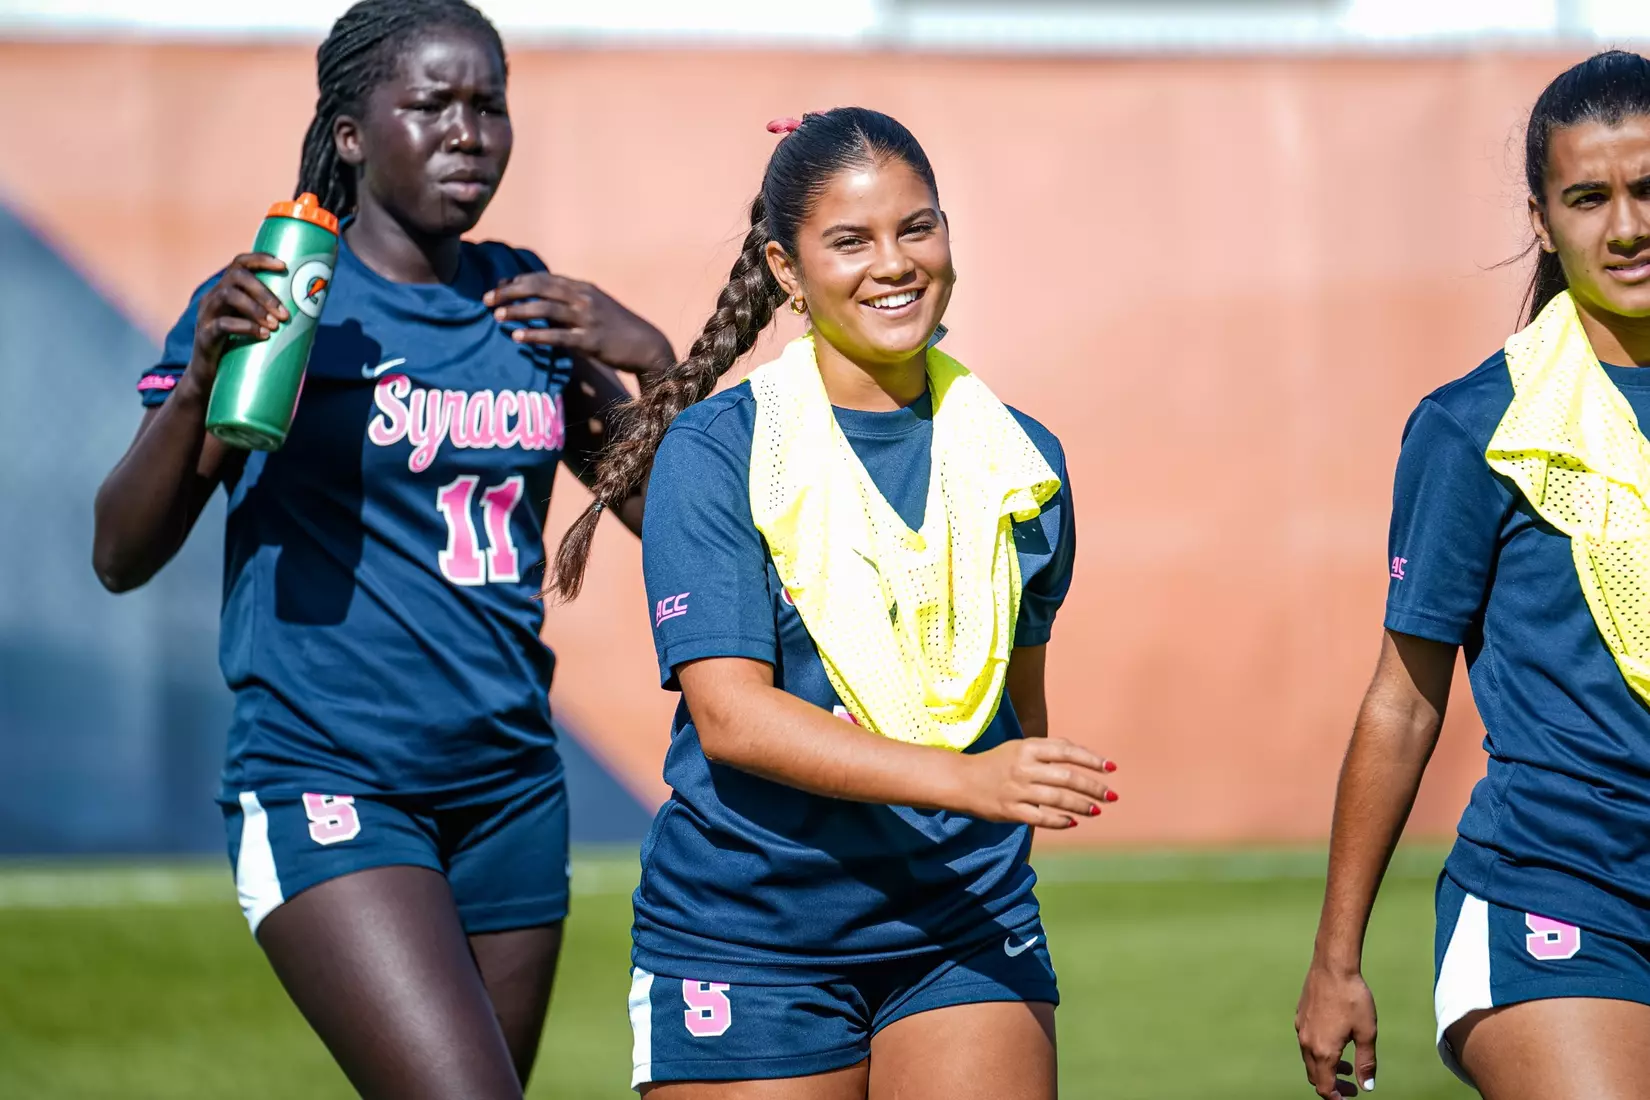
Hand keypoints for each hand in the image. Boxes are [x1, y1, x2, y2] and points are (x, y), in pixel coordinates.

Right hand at [184, 253, 288, 395]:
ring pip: (228, 296)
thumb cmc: (239, 349)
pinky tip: (263, 335)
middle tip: (284, 313)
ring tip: (275, 325)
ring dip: (256, 308)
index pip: (240, 263)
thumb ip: (274, 318)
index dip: (261, 259)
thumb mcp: (255, 327)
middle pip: (236, 277)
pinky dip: (245, 327)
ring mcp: (206, 315)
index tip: (284, 266)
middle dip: (264, 292)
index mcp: (227, 290)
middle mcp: (214, 297)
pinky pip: (222, 324)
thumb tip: (314, 315)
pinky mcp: (204, 335)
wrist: (210, 377)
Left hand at [485, 271, 672, 372]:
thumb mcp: (595, 307)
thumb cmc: (618, 328)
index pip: (543, 278)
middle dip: (510, 292)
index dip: (517, 281)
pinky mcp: (591, 340)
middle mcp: (583, 298)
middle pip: (539, 288)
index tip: (497, 287)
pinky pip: (557, 336)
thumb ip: (569, 303)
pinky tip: (517, 337)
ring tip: (496, 316)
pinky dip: (535, 335)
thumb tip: (540, 305)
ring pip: (545, 309)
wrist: (647, 346)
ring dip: (518, 311)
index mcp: (582, 288)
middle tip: (486, 299)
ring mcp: (588, 318)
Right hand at [958, 738, 1116, 828]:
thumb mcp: (1020, 747)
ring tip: (1097, 810)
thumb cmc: (997, 762)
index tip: (1111, 768)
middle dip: (1094, 787)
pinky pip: (1041, 818)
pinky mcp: (1010, 810)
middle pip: (1067, 777)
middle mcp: (1024, 767)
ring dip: (1082, 806)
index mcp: (1028, 747)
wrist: (961, 780)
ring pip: (1058, 799)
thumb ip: (1049, 749)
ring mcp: (1017, 790)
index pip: (1067, 751)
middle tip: (1112, 796)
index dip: (1092, 759)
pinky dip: (1060, 821)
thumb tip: (1082, 755)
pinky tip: (1073, 822)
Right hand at [1296, 963, 1377, 1096]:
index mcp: (1323, 1051)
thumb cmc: (1352, 998)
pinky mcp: (1299, 1017)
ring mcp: (1301, 1030)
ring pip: (1309, 1060)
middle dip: (1332, 1085)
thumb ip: (1366, 1063)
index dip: (1337, 1098)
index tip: (1351, 1096)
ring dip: (1326, 1068)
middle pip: (1315, 1076)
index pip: (1325, 1087)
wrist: (1332, 967)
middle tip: (1351, 1085)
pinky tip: (1335, 1040)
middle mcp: (1307, 1043)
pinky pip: (1306, 1044)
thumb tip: (1366, 1086)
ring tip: (1346, 1064)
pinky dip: (1319, 1052)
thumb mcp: (1367, 1033)